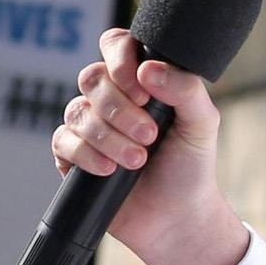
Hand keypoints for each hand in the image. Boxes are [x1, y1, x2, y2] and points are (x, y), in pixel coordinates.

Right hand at [55, 27, 246, 264]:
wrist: (175, 219)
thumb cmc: (190, 167)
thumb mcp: (202, 124)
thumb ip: (184, 89)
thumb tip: (147, 67)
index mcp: (140, 81)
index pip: (116, 45)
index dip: (120, 59)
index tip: (142, 89)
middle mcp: (111, 98)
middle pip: (91, 78)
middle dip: (119, 108)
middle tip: (149, 136)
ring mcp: (89, 126)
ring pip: (77, 111)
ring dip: (108, 137)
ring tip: (137, 160)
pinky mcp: (72, 155)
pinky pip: (63, 141)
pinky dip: (87, 155)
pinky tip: (110, 170)